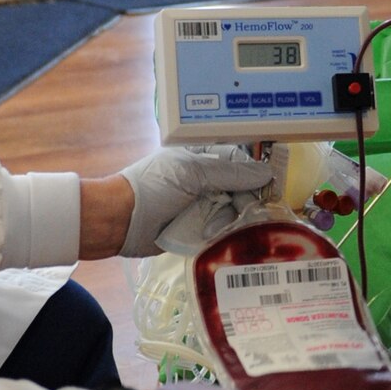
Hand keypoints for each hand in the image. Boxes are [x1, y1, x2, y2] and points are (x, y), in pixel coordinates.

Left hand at [117, 146, 272, 256]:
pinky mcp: (200, 226)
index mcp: (202, 155)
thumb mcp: (193, 173)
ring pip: (235, 209)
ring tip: (215, 224)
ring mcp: (203, 203)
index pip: (240, 159)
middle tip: (245, 209)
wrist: (121, 221)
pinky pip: (224, 228)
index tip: (269, 185)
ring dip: (230, 218)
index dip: (255, 172)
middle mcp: (206, 178)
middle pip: (242, 186)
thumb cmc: (152, 188)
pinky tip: (212, 233)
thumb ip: (231, 172)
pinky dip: (222, 231)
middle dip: (245, 198)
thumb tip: (265, 173)